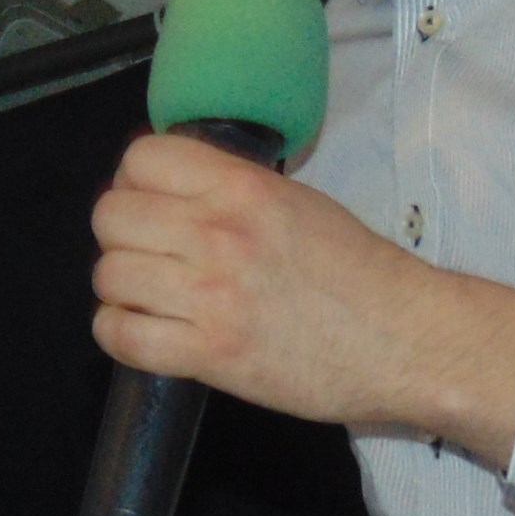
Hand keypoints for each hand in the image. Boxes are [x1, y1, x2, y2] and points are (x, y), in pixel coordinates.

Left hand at [89, 132, 514, 462]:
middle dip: (121, 234)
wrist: (406, 341)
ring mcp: (211, 296)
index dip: (133, 181)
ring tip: (153, 295)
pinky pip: (121, 334)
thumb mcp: (296, 202)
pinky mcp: (210, 355)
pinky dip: (121, 331)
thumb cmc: (358, 273)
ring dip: (122, 286)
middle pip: (110, 216)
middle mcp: (220, 234)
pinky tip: (147, 329)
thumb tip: (163, 176)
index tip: (150, 202)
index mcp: (244, 188)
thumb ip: (230, 188)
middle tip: (149, 253)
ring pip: (109, 275)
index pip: (140, 160)